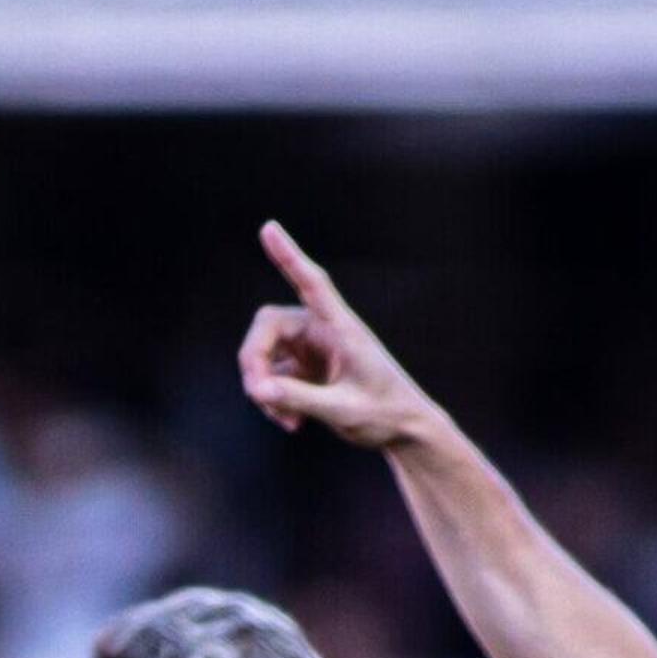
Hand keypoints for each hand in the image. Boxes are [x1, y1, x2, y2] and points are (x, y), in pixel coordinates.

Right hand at [237, 222, 448, 451]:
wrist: (402, 429)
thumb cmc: (384, 414)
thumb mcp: (343, 410)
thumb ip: (299, 399)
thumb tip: (258, 389)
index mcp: (342, 328)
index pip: (312, 283)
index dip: (289, 256)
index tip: (268, 228)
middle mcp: (322, 331)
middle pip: (268, 326)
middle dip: (254, 360)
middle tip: (258, 394)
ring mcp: (311, 349)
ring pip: (264, 354)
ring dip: (263, 387)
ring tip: (285, 419)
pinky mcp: (304, 369)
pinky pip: (270, 376)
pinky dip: (273, 399)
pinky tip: (292, 421)